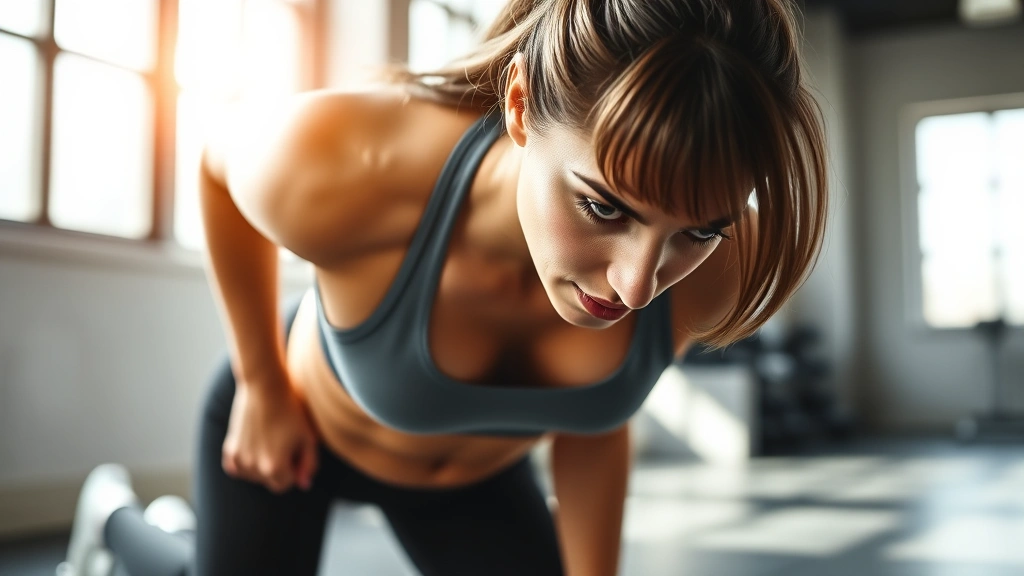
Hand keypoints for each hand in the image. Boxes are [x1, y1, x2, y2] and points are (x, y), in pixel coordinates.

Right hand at [221, 376, 319, 492]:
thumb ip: (309, 465)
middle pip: (270, 481)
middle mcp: (254, 468)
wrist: (264, 389)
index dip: (293, 469)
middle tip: (283, 443)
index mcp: (274, 467)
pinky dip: (246, 462)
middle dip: (279, 469)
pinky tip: (254, 445)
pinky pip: (238, 468)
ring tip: (270, 440)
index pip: (286, 484)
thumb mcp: (308, 438)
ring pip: (254, 476)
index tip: (295, 451)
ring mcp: (239, 460)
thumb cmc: (290, 412)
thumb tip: (304, 485)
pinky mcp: (229, 450)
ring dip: (262, 466)